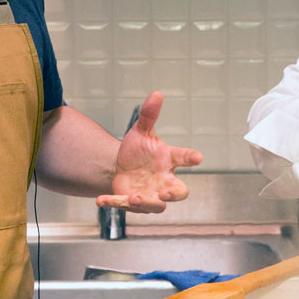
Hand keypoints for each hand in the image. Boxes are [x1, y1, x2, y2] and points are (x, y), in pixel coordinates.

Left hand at [95, 90, 202, 211]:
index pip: (184, 158)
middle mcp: (164, 181)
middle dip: (173, 194)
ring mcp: (150, 195)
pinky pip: (124, 205)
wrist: (122, 167)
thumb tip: (156, 93)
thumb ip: (149, 115)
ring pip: (155, 205)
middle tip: (166, 193)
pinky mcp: (131, 201)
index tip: (198, 157)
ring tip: (133, 197)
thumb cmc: (139, 150)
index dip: (191, 158)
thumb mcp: (141, 131)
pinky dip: (113, 203)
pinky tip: (100, 200)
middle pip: (178, 192)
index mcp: (168, 160)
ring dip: (145, 202)